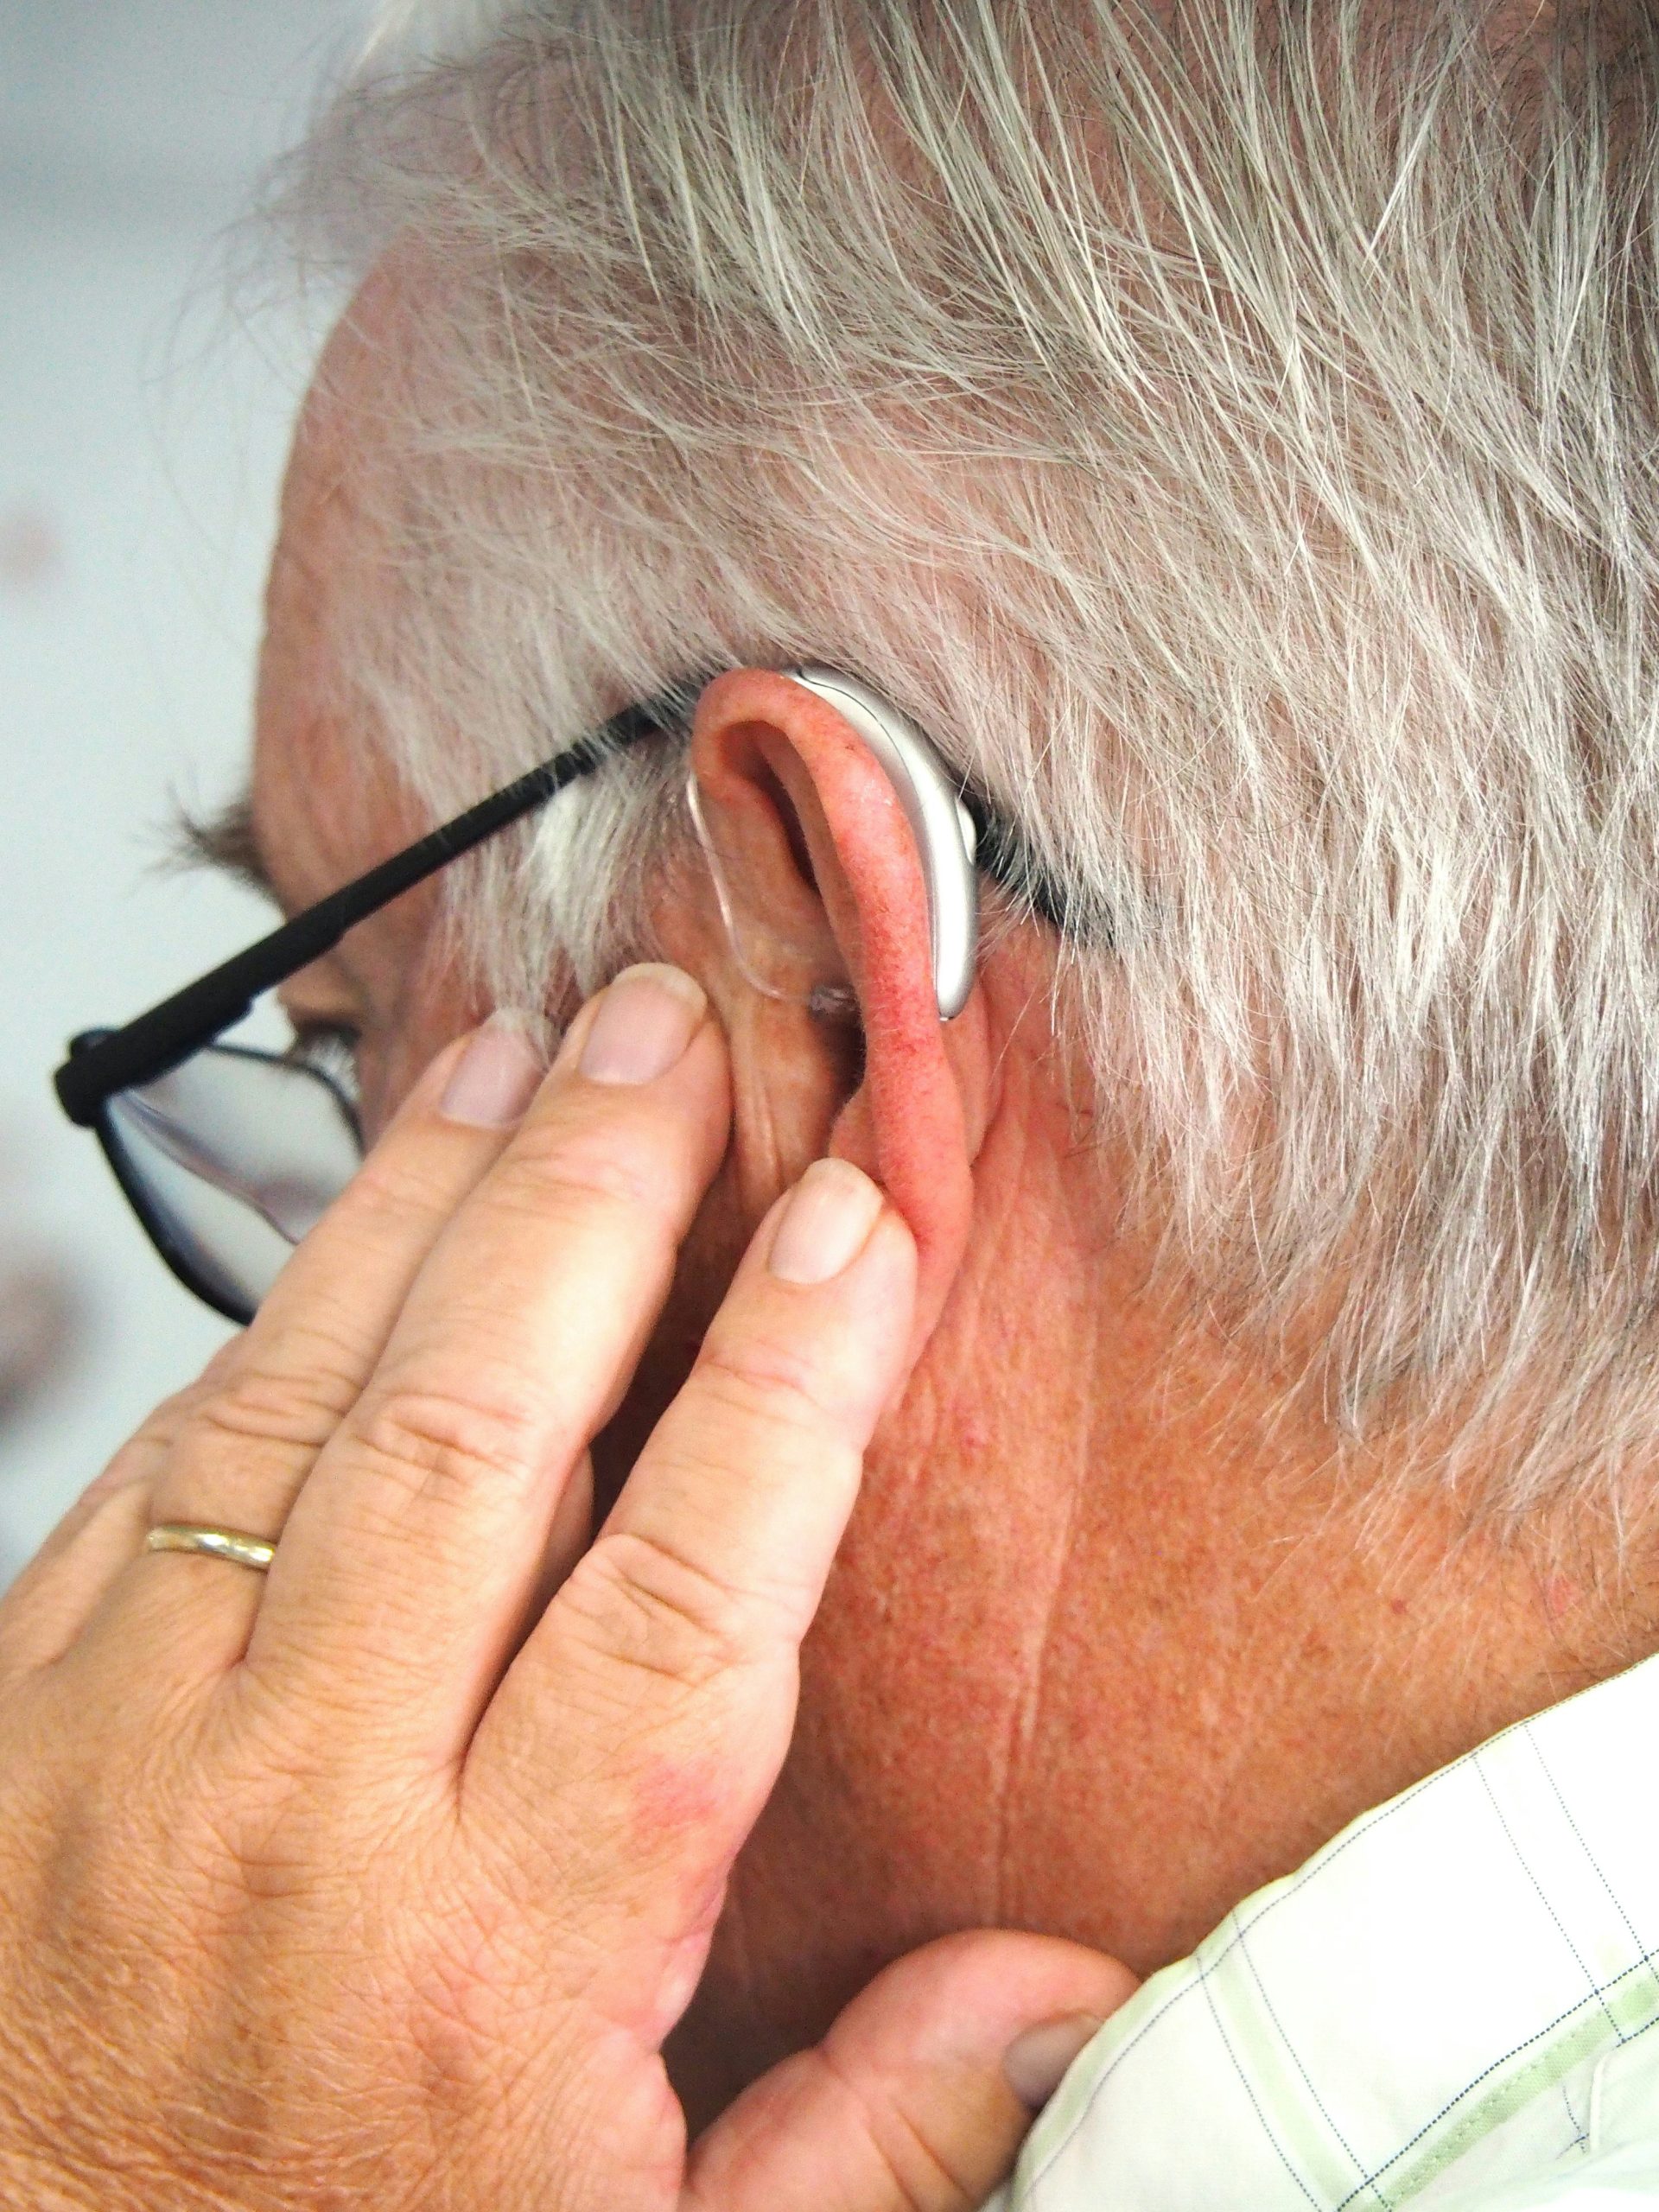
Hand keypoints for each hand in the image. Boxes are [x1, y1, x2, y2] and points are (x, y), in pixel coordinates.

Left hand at [0, 965, 1134, 2210]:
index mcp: (505, 1959)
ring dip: (430, 1200)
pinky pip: (163, 1463)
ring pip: (307, 1400)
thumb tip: (1065, 1990)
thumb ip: (871, 2141)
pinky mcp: (24, 1720)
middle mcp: (315, 1814)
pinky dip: (272, 1312)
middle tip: (675, 1032)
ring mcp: (139, 1747)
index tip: (857, 1221)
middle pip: (481, 1432)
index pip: (685, 1603)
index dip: (785, 1387)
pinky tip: (354, 1218)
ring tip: (525, 1050)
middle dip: (597, 1198)